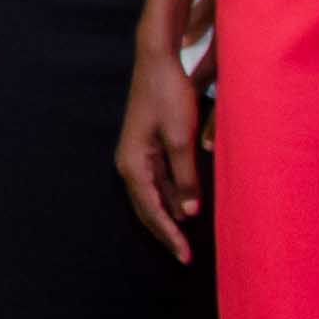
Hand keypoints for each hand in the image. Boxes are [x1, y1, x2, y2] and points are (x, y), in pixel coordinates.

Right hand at [114, 33, 210, 261]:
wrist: (157, 61)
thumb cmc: (167, 96)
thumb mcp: (180, 139)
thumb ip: (184, 177)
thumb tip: (188, 212)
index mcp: (133, 165)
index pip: (152, 210)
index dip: (169, 235)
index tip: (184, 255)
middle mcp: (130, 163)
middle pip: (147, 208)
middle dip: (166, 232)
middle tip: (184, 256)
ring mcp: (137, 154)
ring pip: (153, 195)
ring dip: (168, 215)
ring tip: (185, 237)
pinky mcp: (147, 145)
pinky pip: (158, 180)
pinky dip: (170, 196)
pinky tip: (185, 205)